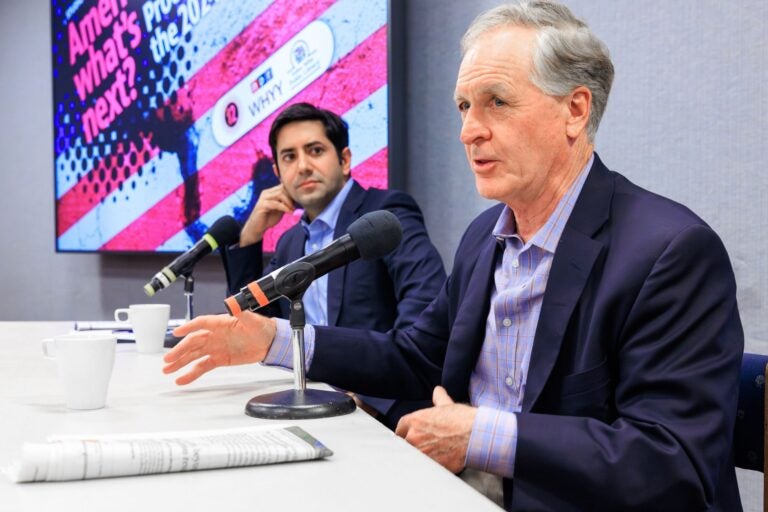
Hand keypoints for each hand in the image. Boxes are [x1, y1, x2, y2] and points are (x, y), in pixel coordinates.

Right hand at [162, 312, 276, 384]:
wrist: (270, 343)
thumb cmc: (262, 327)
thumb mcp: (252, 319)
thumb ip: (241, 311)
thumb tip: (233, 303)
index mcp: (220, 323)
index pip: (201, 323)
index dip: (188, 327)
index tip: (176, 333)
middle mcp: (215, 335)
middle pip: (193, 342)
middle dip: (179, 350)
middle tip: (168, 359)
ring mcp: (216, 348)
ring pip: (194, 355)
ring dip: (180, 362)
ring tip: (167, 370)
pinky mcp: (219, 359)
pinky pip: (203, 366)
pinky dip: (192, 373)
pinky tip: (181, 379)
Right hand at [240, 185, 295, 245]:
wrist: (257, 228)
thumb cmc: (269, 218)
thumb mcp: (280, 209)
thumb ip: (286, 203)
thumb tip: (297, 199)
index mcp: (271, 192)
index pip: (284, 186)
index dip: (292, 192)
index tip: (298, 201)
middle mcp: (266, 192)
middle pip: (282, 188)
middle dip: (291, 197)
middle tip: (296, 206)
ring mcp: (263, 198)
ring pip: (279, 194)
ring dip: (289, 202)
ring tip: (293, 209)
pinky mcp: (262, 205)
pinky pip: (276, 204)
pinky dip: (285, 208)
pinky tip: (290, 213)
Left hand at [395, 386, 476, 472]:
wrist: (476, 436)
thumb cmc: (462, 419)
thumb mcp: (447, 405)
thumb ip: (439, 398)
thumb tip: (438, 391)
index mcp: (414, 420)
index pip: (400, 430)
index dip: (406, 434)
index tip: (411, 436)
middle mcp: (413, 437)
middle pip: (405, 445)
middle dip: (413, 446)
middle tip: (426, 446)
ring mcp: (421, 453)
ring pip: (413, 457)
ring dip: (420, 457)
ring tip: (434, 454)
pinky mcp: (429, 466)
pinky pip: (424, 468)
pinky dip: (429, 466)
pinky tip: (440, 462)